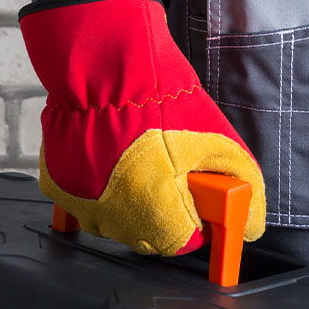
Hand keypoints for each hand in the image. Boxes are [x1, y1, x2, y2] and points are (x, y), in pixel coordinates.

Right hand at [19, 0, 265, 254]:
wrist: (104, 66)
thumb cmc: (161, 101)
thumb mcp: (219, 141)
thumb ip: (242, 186)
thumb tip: (251, 223)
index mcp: (154, 214)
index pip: (185, 242)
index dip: (199, 218)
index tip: (202, 195)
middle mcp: (112, 219)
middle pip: (150, 232)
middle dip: (168, 205)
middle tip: (174, 166)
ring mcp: (79, 204)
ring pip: (117, 215)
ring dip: (135, 194)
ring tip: (144, 153)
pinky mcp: (57, 185)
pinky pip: (87, 196)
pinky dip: (103, 182)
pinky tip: (116, 153)